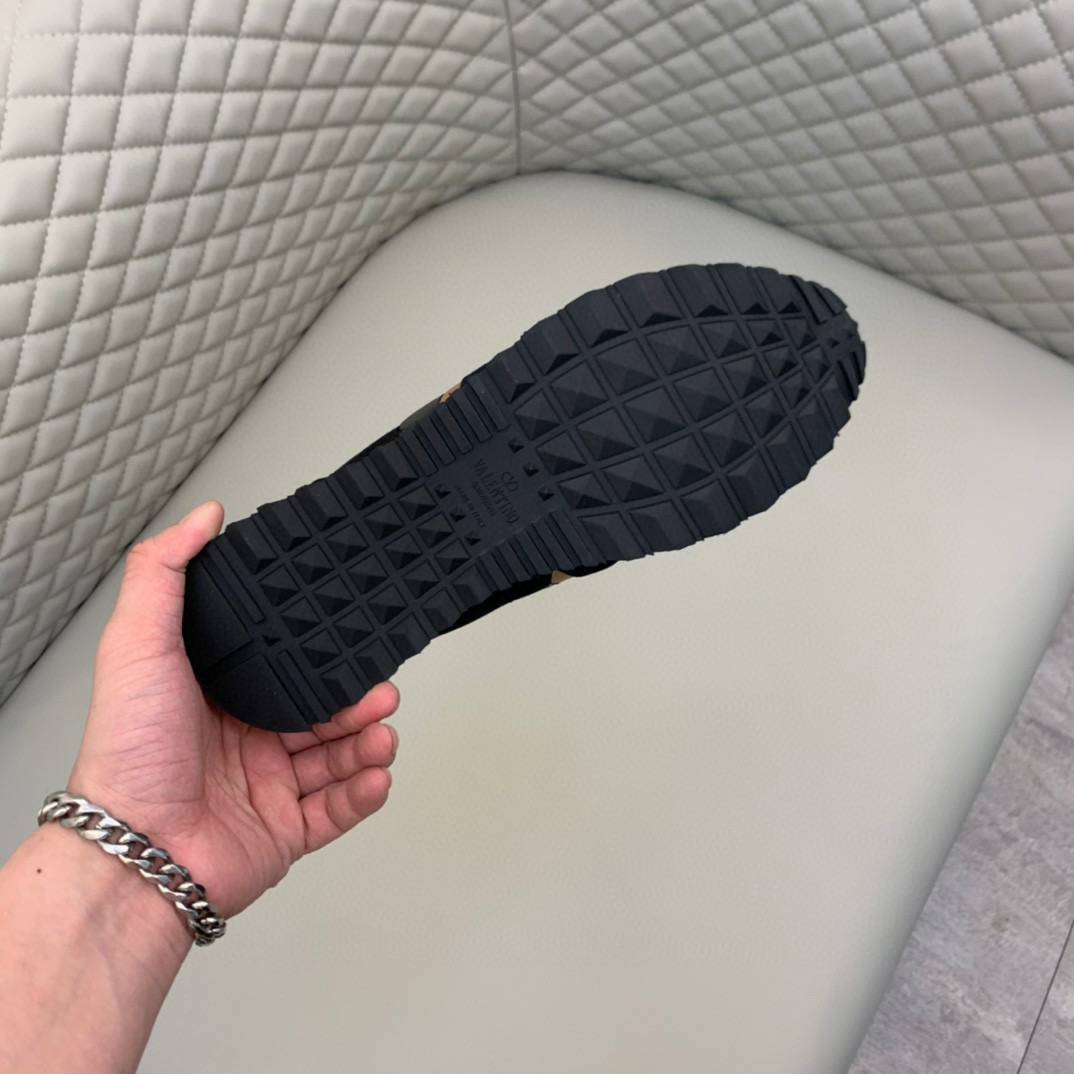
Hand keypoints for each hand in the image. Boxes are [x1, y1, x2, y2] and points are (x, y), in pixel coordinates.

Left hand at [69, 502, 399, 919]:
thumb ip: (163, 572)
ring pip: (337, 758)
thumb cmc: (129, 753)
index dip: (321, 653)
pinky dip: (364, 793)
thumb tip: (203, 516)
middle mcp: (244, 741)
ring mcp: (267, 788)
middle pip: (322, 712)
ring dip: (368, 744)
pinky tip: (375, 774)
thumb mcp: (137, 642)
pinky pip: (337, 811)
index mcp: (216, 696)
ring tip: (382, 734)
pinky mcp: (284, 833)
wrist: (136, 852)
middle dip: (359, 701)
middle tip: (381, 691)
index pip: (283, 666)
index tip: (353, 638)